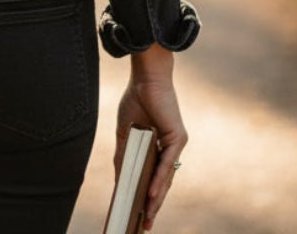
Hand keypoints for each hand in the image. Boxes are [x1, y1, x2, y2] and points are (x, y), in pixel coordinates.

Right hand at [114, 44, 186, 230]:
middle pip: (160, 183)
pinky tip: (152, 195)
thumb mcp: (125, 133)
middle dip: (151, 206)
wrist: (145, 78)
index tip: (137, 216)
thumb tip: (118, 180)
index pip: (151, 177)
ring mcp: (175, 145)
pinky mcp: (178, 138)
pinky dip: (159, 180)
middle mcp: (169, 149)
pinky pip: (167, 164)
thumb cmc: (135, 100)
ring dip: (155, 199)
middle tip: (144, 226)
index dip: (145, 197)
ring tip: (146, 217)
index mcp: (156, 147)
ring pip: (165, 178)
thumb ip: (122, 156)